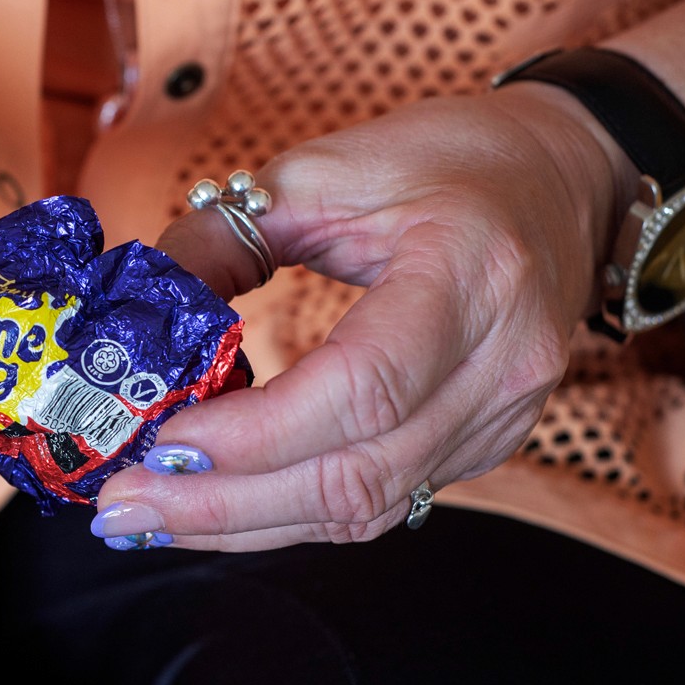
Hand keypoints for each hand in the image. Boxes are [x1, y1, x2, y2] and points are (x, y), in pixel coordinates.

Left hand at [92, 87, 633, 548]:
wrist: (561, 178)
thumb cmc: (448, 160)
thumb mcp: (326, 168)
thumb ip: (226, 237)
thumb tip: (135, 312)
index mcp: (469, 273)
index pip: (362, 386)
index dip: (256, 432)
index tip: (163, 440)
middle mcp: (501, 363)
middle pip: (358, 473)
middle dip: (226, 504)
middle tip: (123, 506)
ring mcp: (503, 416)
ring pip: (366, 506)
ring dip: (246, 524)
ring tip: (152, 515)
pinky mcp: (485, 444)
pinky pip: (381, 500)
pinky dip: (291, 510)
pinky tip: (219, 506)